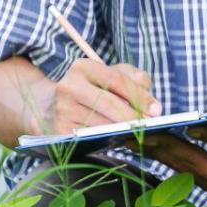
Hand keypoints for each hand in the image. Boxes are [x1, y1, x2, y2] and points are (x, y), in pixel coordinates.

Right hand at [36, 59, 159, 134]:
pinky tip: (118, 139)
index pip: (116, 79)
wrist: (49, 107)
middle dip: (133, 116)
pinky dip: (107, 139)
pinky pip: (90, 138)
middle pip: (108, 103)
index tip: (157, 110)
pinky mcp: (60, 131)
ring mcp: (62, 110)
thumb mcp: (111, 76)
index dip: (139, 95)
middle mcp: (68, 87)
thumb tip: (152, 103)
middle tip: (150, 125)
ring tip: (138, 133)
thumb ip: (135, 79)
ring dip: (122, 130)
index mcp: (83, 67)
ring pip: (101, 123)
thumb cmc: (91, 90)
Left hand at [132, 107, 206, 197]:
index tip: (192, 123)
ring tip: (134, 136)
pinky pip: (178, 168)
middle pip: (192, 160)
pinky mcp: (204, 182)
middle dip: (168, 144)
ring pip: (180, 166)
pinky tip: (143, 144)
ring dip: (157, 151)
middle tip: (146, 130)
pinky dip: (160, 156)